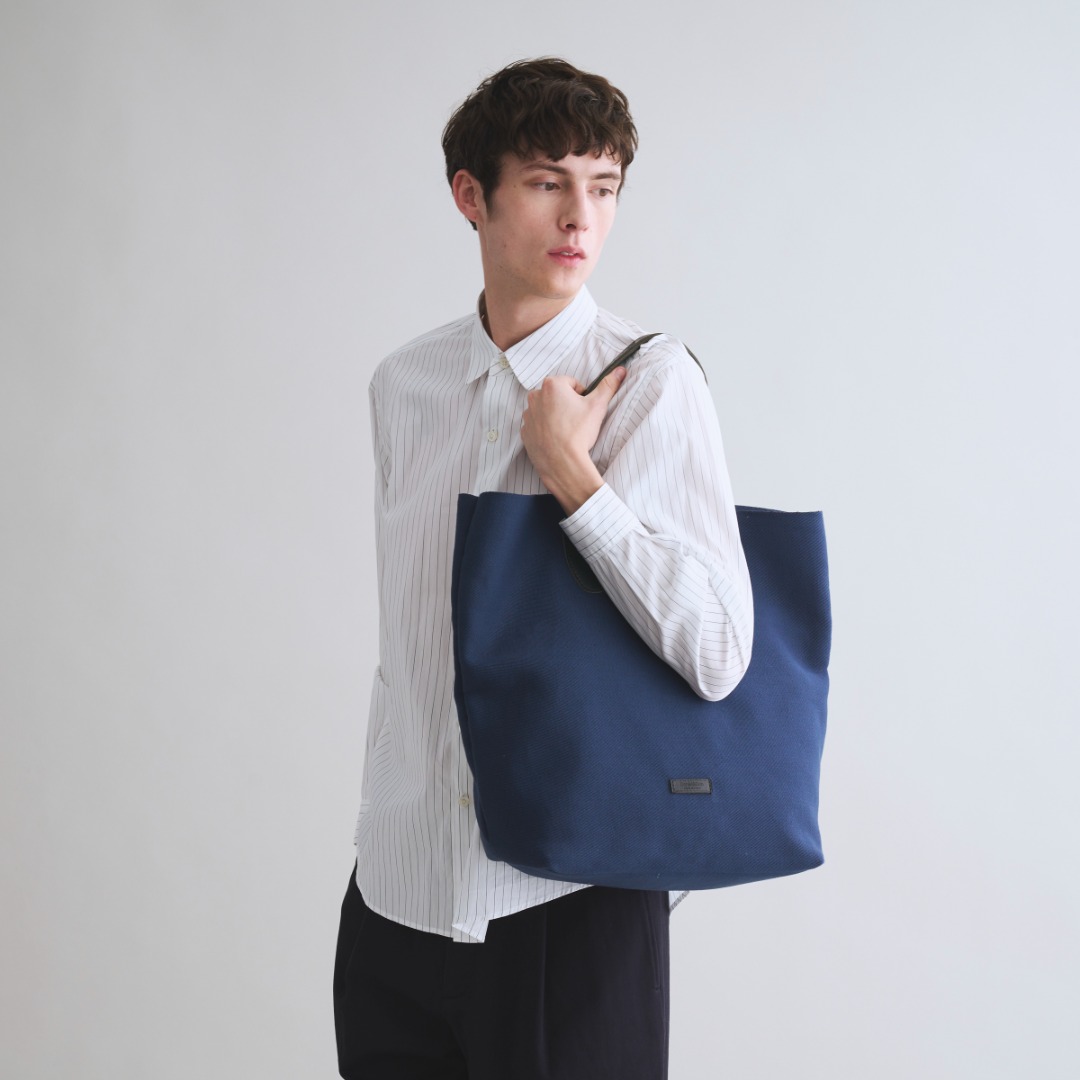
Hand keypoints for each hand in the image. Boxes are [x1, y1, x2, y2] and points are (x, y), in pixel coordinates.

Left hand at [520, 367, 626, 514]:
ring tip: (567, 431)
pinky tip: (556, 438)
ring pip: (546, 409)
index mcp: (552, 385)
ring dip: (556, 416)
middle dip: (567, 404)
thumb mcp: (597, 406)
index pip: (572, 383)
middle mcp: (535, 396)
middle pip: (557, 395)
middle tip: (577, 421)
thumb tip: (620, 370)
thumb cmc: (578, 433)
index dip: (582, 396)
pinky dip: (546, 429)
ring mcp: (528, 415)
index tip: (584, 409)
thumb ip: (608, 385)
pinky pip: (538, 425)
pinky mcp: (525, 431)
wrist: (562, 463)